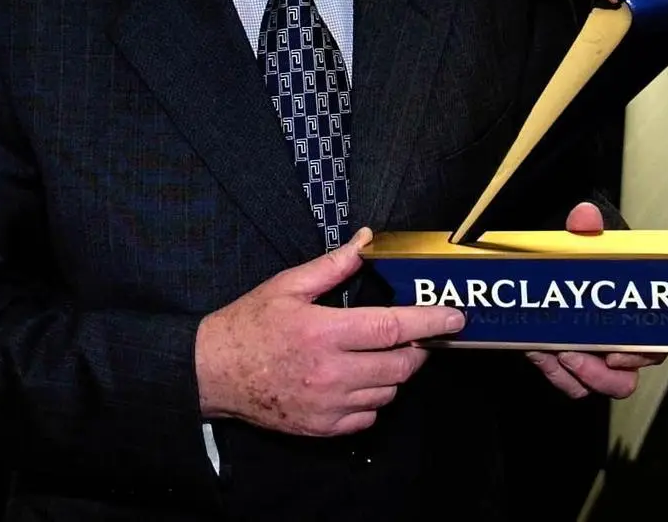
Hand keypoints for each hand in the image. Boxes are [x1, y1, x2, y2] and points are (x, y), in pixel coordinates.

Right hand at [195, 227, 464, 436]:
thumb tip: (366, 240)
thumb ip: (334, 265)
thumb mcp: (288, 285)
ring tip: (383, 353)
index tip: (455, 318)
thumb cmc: (250, 324)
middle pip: (400, 365)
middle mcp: (332, 373)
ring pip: (388, 392)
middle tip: (417, 334)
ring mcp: (328, 405)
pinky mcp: (322, 427)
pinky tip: (361, 379)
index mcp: (326, 332)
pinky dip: (374, 398)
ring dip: (396, 372)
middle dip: (419, 349)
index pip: (393, 328)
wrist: (213, 373)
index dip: (430, 322)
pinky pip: (368, 416)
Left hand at [525, 203, 666, 399]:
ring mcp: (597, 358)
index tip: (616, 353)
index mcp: (637, 316)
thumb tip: (585, 215)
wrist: (563, 268)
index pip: (654, 347)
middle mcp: (622, 343)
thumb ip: (587, 229)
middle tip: (571, 356)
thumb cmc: (589, 259)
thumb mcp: (588, 241)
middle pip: (624, 379)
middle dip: (598, 374)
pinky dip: (552, 372)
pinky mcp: (571, 364)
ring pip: (594, 386)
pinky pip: (568, 382)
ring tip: (549, 354)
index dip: (639, 356)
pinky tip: (535, 349)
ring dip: (572, 376)